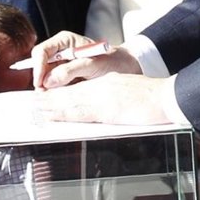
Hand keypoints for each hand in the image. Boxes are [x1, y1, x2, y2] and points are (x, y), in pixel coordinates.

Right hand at [30, 31, 139, 89]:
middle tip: (45, 94)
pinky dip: (55, 93)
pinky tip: (61, 98)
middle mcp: (61, 52)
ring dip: (47, 88)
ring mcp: (62, 65)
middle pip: (39, 65)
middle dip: (40, 79)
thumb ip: (70, 70)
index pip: (41, 52)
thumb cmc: (113, 61)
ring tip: (55, 97)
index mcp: (65, 41)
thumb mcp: (93, 64)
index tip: (40, 82)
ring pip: (45, 77)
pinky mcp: (66, 78)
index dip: (38, 67)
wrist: (126, 69)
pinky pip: (53, 86)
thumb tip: (48, 80)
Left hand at [33, 73, 173, 126]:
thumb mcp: (129, 92)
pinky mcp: (107, 109)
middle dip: (50, 98)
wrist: (166, 96)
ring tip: (35, 108)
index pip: (79, 89)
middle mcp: (101, 87)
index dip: (62, 94)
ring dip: (50, 105)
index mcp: (107, 84)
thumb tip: (105, 109)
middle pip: (70, 93)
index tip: (48, 98)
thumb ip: (113, 99)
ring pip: (70, 100)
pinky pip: (80, 112)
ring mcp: (103, 97)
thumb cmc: (153, 98)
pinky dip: (63, 113)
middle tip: (32, 102)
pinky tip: (52, 116)